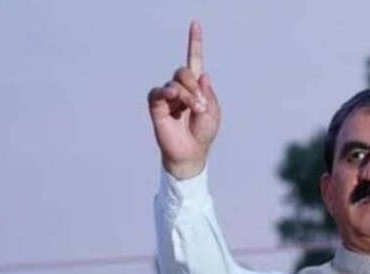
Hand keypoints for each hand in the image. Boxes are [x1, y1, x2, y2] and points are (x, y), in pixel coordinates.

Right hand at [148, 21, 220, 179]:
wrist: (191, 153)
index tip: (195, 24)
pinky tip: (174, 98)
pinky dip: (168, 93)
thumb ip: (208, 93)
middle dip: (194, 86)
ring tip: (194, 110)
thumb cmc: (203, 134)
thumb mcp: (213, 112)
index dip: (194, 43)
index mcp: (196, 87)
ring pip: (175, 83)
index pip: (194, 61)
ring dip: (187, 95)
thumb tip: (202, 74)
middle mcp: (180, 88)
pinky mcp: (157, 106)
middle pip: (184, 71)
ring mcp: (167, 96)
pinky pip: (159, 92)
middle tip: (200, 105)